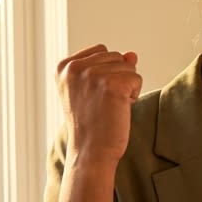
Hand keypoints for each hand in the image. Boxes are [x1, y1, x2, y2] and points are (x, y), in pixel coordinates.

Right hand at [57, 44, 141, 166]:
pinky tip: (119, 109)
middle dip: (117, 79)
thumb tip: (132, 55)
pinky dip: (134, 95)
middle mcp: (75, 67)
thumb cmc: (92, 124)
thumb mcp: (93, 89)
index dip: (106, 73)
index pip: (101, 51)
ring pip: (129, 67)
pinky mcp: (112, 84)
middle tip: (102, 103)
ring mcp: (93, 74)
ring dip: (126, 87)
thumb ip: (109, 67)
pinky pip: (137, 79)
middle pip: (116, 56)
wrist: (91, 151)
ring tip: (109, 107)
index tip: (93, 96)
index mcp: (64, 66)